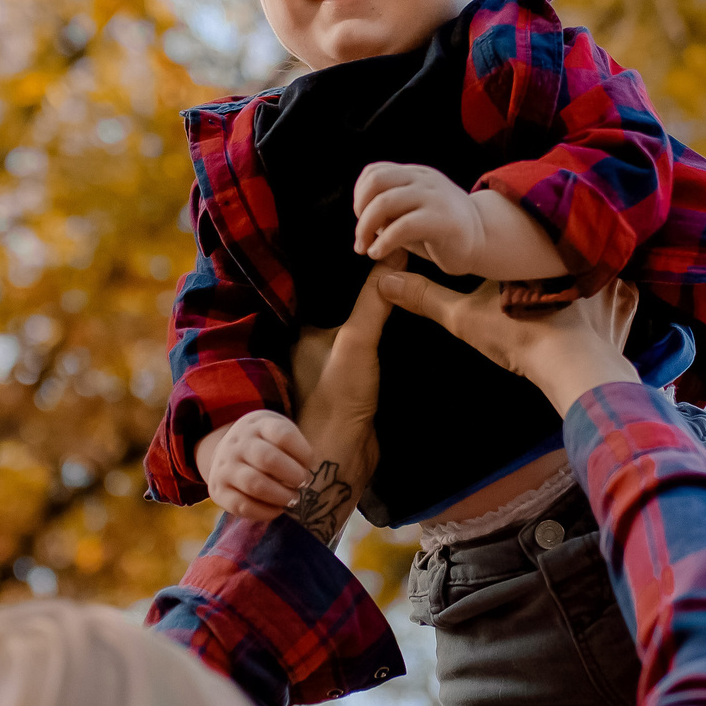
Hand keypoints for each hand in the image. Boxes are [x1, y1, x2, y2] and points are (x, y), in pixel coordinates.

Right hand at [202, 410, 319, 522]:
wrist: (225, 451)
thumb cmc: (264, 443)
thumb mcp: (276, 432)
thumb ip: (293, 448)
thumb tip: (306, 475)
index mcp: (257, 425)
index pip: (283, 434)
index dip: (303, 452)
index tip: (309, 463)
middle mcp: (237, 444)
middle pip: (268, 459)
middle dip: (293, 475)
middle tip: (303, 483)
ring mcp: (225, 467)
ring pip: (254, 484)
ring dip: (281, 496)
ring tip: (292, 498)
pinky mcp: (218, 491)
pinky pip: (242, 505)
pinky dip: (265, 512)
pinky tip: (277, 509)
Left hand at [282, 257, 393, 540]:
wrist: (343, 458)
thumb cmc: (337, 397)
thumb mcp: (358, 338)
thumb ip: (375, 298)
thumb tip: (397, 251)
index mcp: (302, 332)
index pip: (323, 290)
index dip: (344, 270)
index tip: (371, 248)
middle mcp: (312, 349)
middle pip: (341, 310)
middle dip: (362, 293)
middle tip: (395, 265)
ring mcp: (332, 371)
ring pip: (356, 334)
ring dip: (374, 320)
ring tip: (403, 291)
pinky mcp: (353, 391)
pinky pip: (368, 357)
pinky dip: (382, 346)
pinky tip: (402, 334)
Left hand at [352, 163, 484, 272]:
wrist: (485, 240)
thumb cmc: (442, 231)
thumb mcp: (413, 211)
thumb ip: (390, 208)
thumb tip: (362, 220)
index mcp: (415, 175)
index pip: (375, 172)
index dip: (359, 196)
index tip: (362, 220)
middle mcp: (424, 180)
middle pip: (376, 181)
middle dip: (360, 211)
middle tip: (361, 237)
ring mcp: (435, 197)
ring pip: (384, 203)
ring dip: (365, 228)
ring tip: (366, 248)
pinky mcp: (442, 220)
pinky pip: (402, 227)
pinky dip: (383, 242)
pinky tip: (378, 254)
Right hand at [373, 272, 640, 415]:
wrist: (572, 369)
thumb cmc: (519, 338)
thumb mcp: (463, 317)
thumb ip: (426, 299)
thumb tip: (386, 283)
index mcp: (536, 260)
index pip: (530, 244)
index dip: (524, 255)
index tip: (520, 263)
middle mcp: (576, 265)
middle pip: (565, 260)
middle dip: (559, 271)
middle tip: (550, 286)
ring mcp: (607, 289)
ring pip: (601, 279)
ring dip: (592, 289)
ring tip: (578, 303)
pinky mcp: (624, 315)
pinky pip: (627, 304)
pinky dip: (619, 311)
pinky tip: (608, 322)